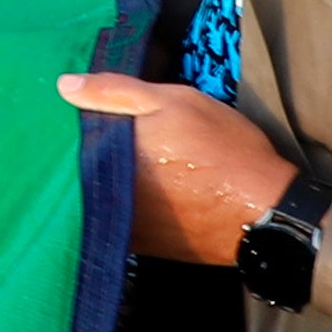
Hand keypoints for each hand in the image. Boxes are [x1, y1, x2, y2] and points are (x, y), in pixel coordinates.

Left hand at [57, 68, 296, 263]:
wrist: (267, 210)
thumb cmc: (222, 149)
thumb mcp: (175, 103)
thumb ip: (117, 92)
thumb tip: (63, 85)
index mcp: (110, 156)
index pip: (69, 141)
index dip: (71, 129)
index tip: (72, 119)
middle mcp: (109, 195)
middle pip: (80, 173)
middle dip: (84, 158)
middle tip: (93, 145)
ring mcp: (125, 224)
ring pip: (97, 198)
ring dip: (101, 185)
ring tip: (119, 169)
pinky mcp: (144, 246)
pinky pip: (118, 222)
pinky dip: (121, 208)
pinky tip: (139, 195)